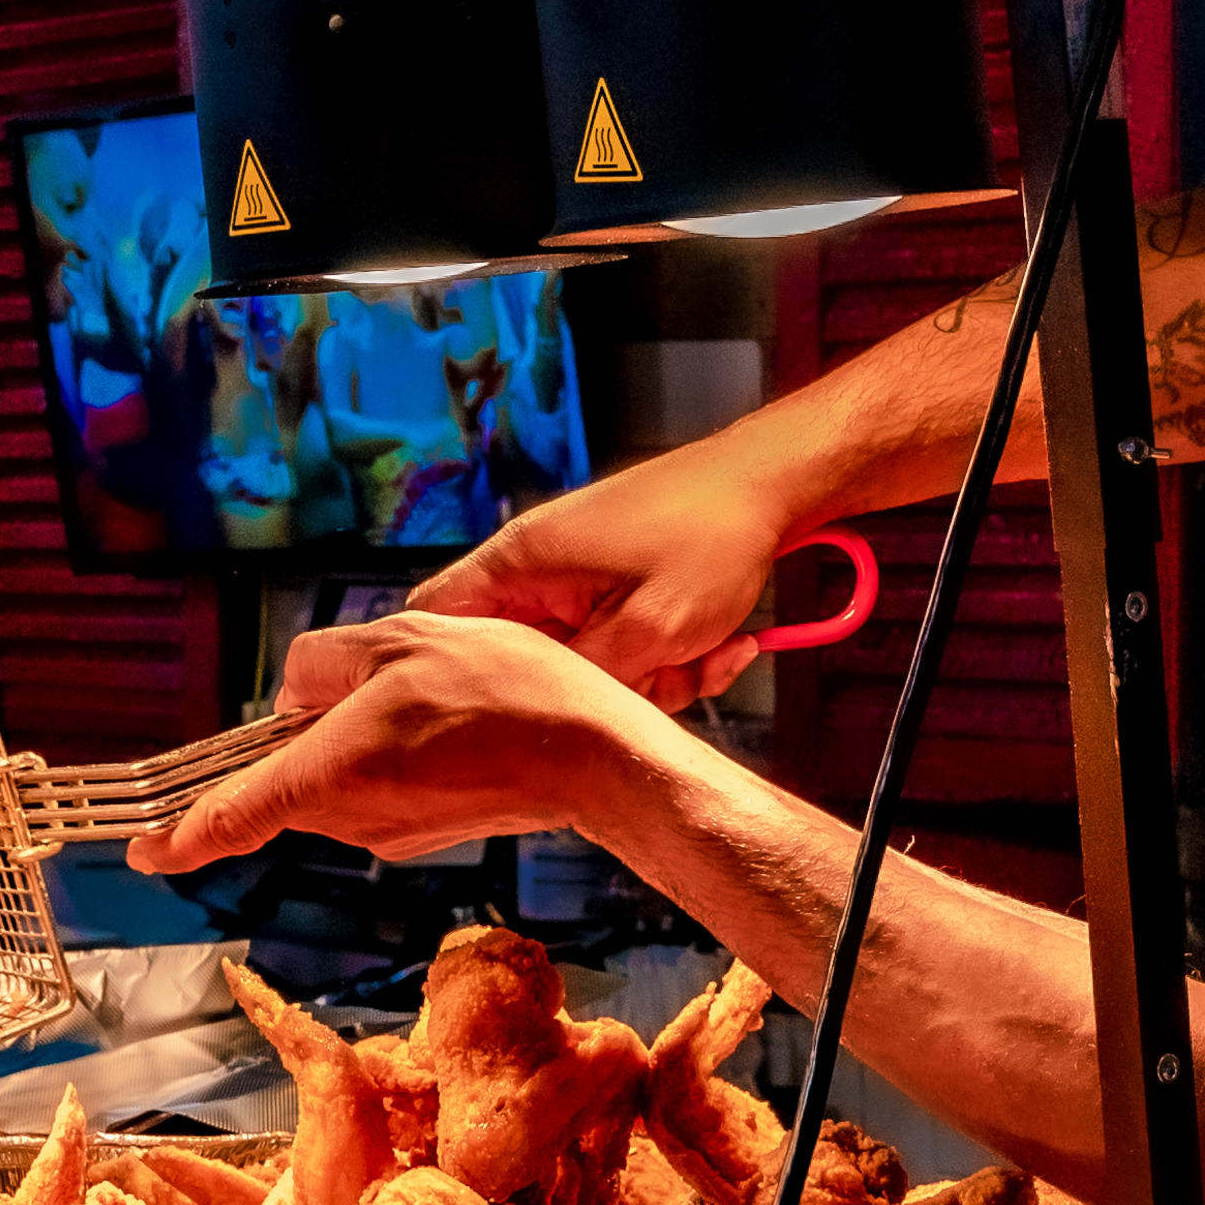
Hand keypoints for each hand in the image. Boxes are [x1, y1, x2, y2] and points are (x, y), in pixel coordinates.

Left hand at [124, 613, 678, 872]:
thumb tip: (298, 691)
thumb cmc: (506, 693)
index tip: (144, 850)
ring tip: (434, 695)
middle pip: (292, 774)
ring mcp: (390, 831)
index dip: (181, 835)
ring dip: (361, 734)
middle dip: (311, 727)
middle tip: (375, 677)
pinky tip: (456, 723)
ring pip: (340, 776)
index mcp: (327, 772)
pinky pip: (382, 787)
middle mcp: (350, 816)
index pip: (232, 814)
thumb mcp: (404, 639)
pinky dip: (399, 753)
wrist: (596, 756)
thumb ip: (328, 661)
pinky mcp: (425, 831)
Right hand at [405, 447, 799, 708]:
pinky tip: (719, 645)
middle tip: (649, 680)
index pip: (433, 620)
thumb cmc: (712, 534)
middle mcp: (535, 570)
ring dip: (647, 679)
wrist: (771, 488)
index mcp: (518, 563)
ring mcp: (576, 583)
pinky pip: (620, 651)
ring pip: (581, 666)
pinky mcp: (613, 593)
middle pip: (521, 661)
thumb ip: (588, 680)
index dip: (449, 674)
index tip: (490, 717)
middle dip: (591, 690)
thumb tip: (552, 717)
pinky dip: (669, 659)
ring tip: (699, 655)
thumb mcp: (650, 627)